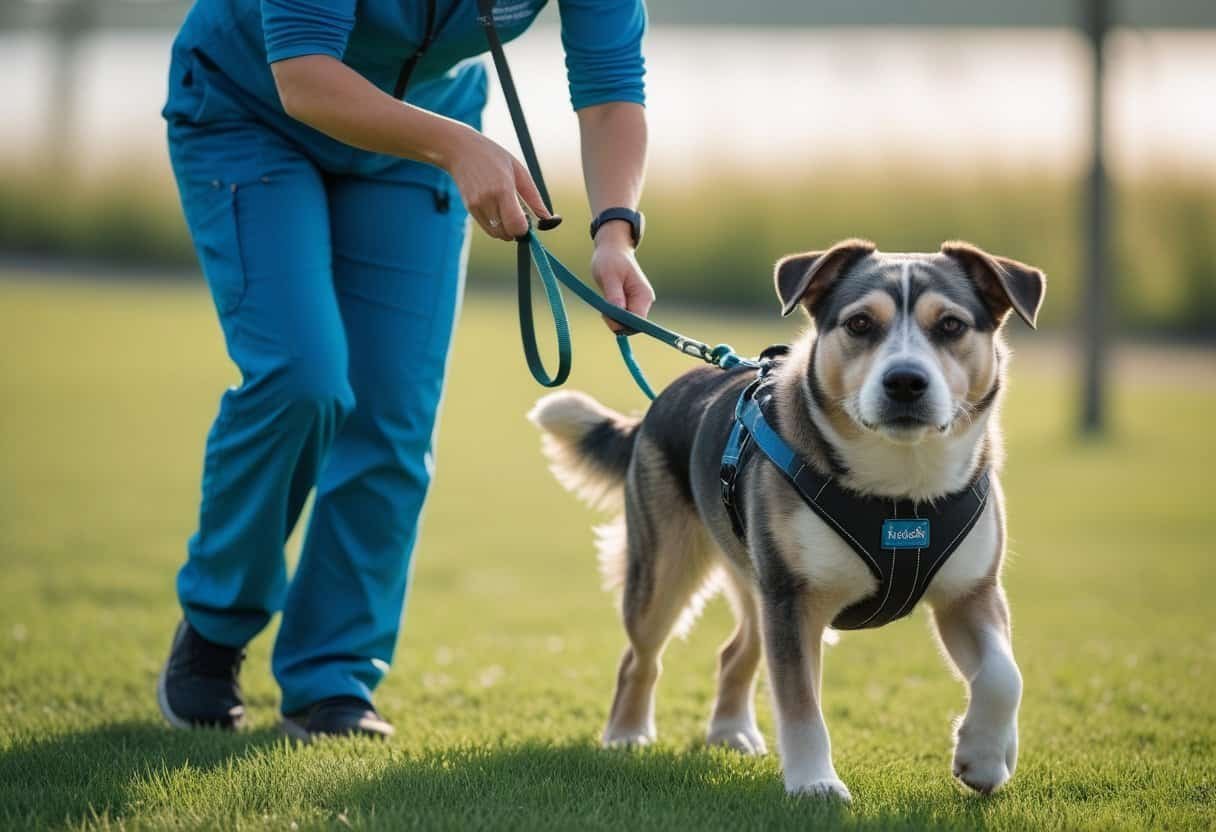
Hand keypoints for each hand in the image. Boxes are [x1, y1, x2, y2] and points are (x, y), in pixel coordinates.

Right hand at [444, 126, 549, 240]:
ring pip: (497, 234)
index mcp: (503, 189)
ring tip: (509, 211)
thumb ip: (534, 198)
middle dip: (517, 230)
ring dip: (507, 230)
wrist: (460, 150)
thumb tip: (549, 219)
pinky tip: (498, 209)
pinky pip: (488, 228)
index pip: (516, 225)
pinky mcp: (470, 209)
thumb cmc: (493, 157)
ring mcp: (476, 206)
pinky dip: (497, 226)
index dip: (525, 229)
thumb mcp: (519, 171)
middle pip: (507, 234)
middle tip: (521, 215)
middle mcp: (487, 200)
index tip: (529, 221)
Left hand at [591, 224, 654, 332]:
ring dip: (613, 317)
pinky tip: (607, 301)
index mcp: (643, 295)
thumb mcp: (608, 276)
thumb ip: (614, 295)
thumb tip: (619, 314)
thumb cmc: (610, 259)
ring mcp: (639, 303)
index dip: (622, 324)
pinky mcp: (632, 303)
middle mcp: (645, 301)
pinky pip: (623, 317)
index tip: (606, 314)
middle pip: (633, 326)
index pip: (638, 322)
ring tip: (605, 300)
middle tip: (603, 308)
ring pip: (626, 323)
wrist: (612, 249)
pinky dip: (613, 314)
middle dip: (616, 321)